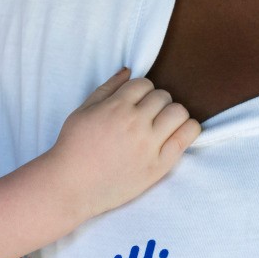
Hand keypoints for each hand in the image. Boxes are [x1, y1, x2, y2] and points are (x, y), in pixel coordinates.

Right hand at [47, 69, 199, 219]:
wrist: (70, 186)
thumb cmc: (73, 147)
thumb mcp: (83, 111)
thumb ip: (107, 88)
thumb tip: (128, 70)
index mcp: (116, 107)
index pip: (144, 83)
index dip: (141, 91)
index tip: (135, 103)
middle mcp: (135, 124)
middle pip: (163, 96)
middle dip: (156, 102)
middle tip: (147, 116)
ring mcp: (148, 145)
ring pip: (179, 112)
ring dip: (173, 114)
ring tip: (162, 124)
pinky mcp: (158, 166)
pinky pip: (187, 136)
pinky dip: (188, 129)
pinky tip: (176, 133)